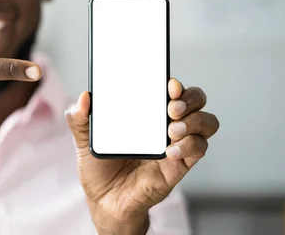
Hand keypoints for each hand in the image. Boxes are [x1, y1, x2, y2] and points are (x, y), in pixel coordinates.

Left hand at [66, 79, 218, 233]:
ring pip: (206, 122)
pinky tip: (171, 151)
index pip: (170, 88)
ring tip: (172, 130)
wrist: (104, 201)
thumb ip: (79, 119)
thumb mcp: (83, 140)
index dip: (175, 83)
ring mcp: (175, 144)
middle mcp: (165, 123)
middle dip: (189, 98)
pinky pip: (199, 149)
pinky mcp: (180, 166)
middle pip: (195, 100)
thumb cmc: (99, 167)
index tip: (169, 83)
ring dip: (195, 121)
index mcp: (146, 111)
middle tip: (170, 108)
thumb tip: (84, 97)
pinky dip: (190, 146)